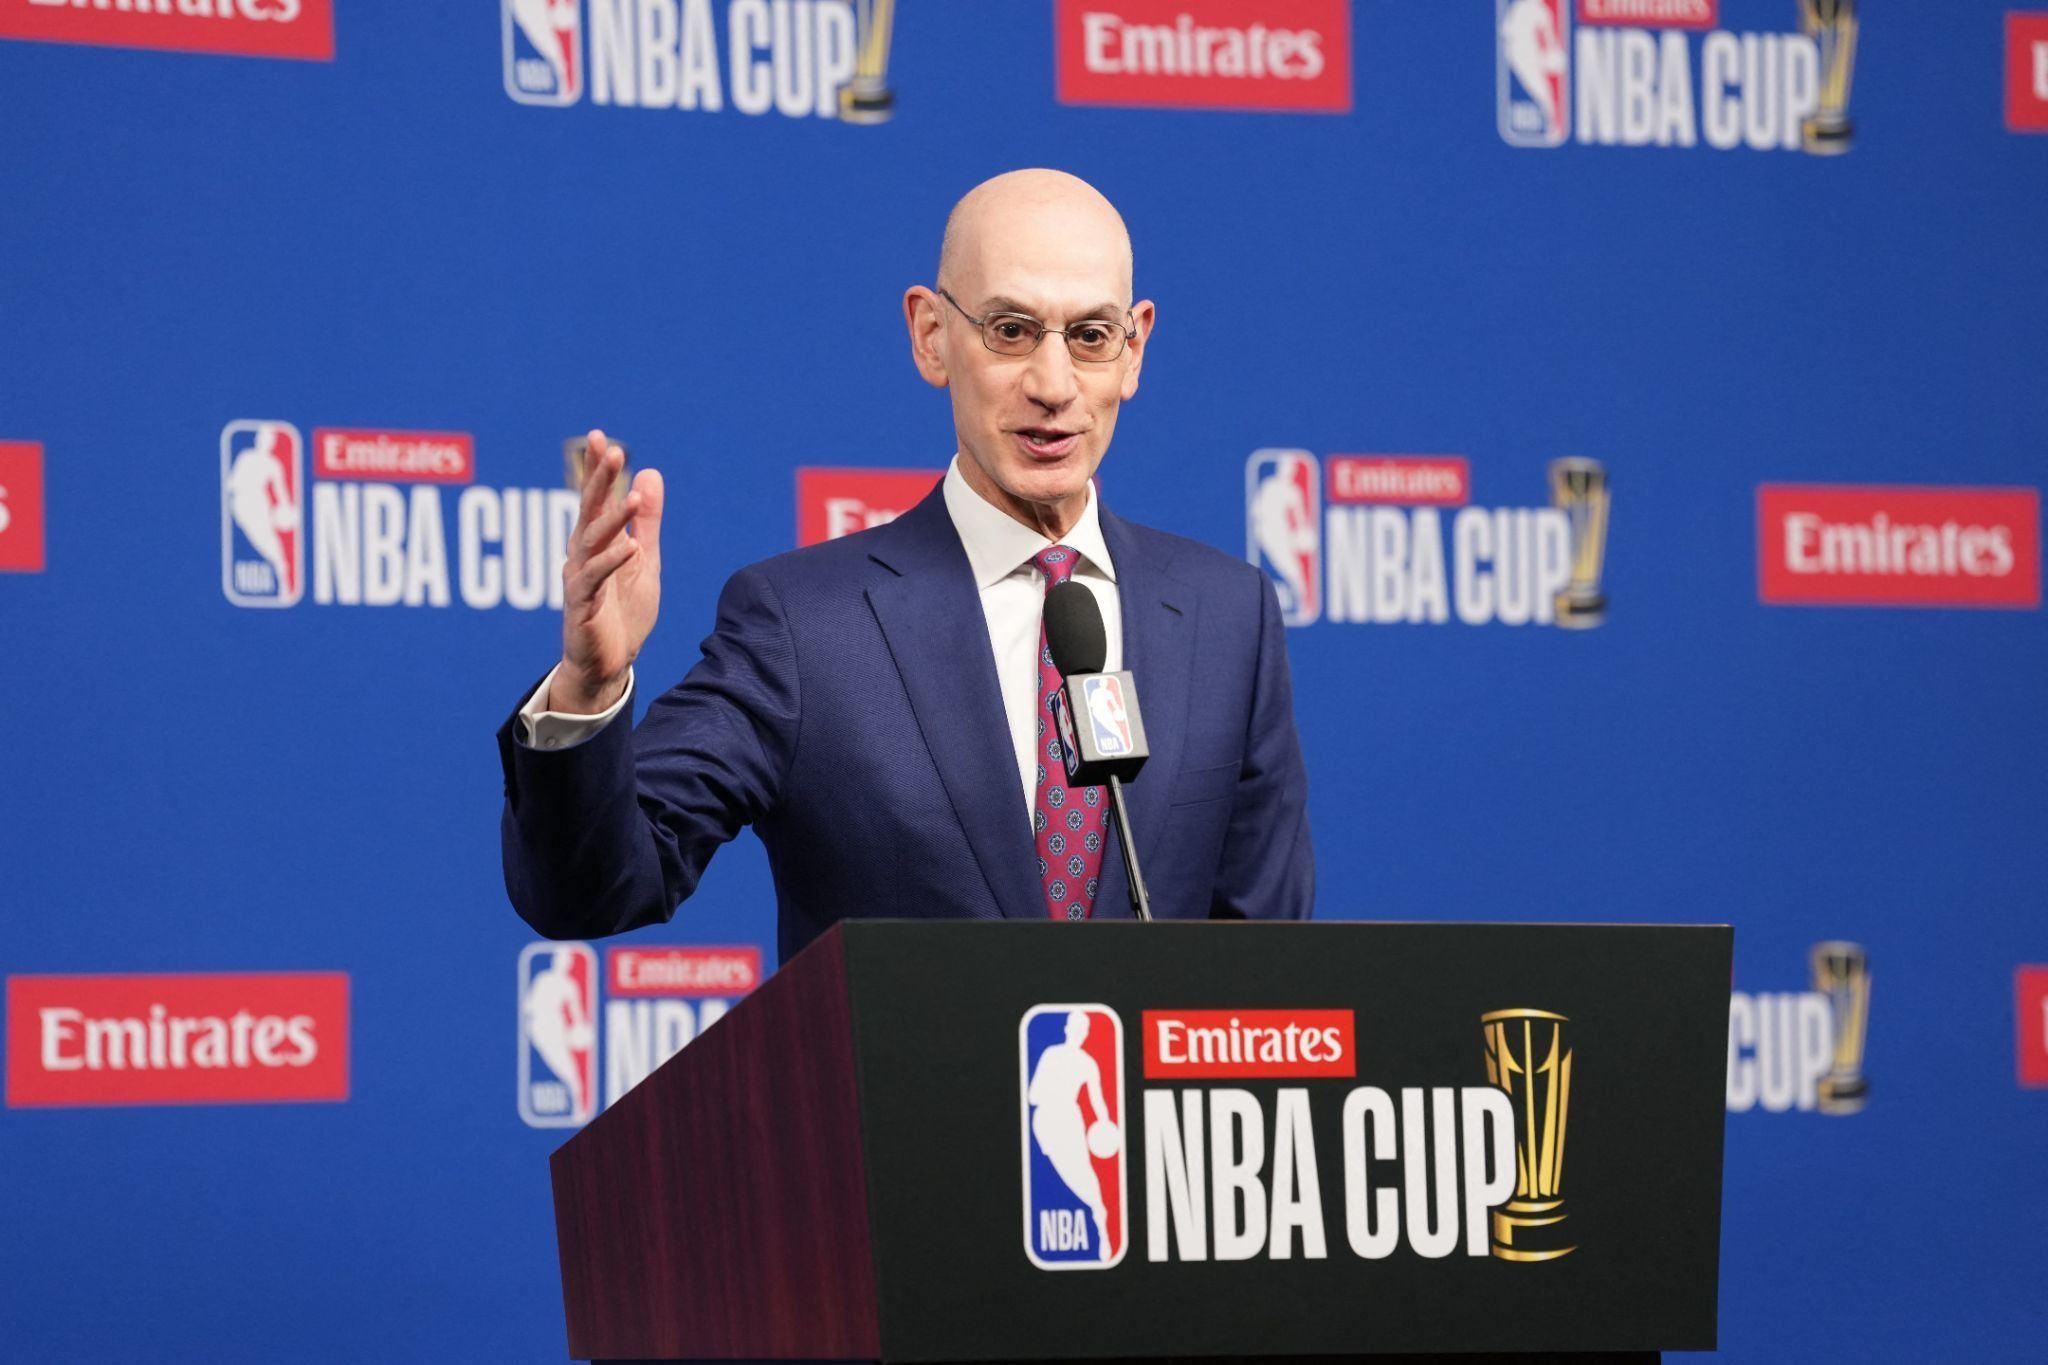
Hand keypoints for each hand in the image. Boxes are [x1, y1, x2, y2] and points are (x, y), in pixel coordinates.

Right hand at [553, 429, 662, 713]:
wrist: (608, 665)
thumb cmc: (622, 612)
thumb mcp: (644, 560)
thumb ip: (646, 521)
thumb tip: (650, 474)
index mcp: (595, 543)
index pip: (596, 499)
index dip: (598, 469)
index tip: (600, 437)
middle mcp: (581, 555)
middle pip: (588, 511)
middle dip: (599, 480)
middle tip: (611, 450)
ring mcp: (580, 579)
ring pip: (591, 540)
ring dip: (611, 518)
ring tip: (632, 496)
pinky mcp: (582, 606)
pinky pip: (595, 579)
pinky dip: (612, 561)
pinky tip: (630, 548)